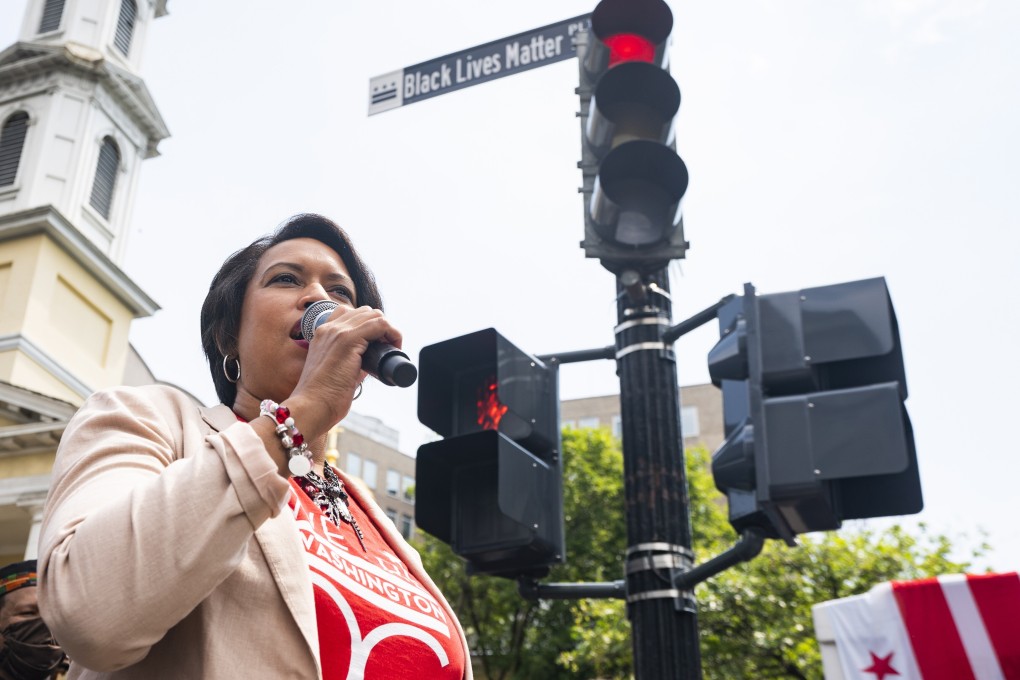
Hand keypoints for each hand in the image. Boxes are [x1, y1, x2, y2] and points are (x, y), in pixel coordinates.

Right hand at [284, 305, 401, 437]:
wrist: (312, 406)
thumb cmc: (322, 396)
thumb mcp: (336, 371)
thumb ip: (351, 361)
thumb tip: (369, 361)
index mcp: (323, 334)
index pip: (350, 314)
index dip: (368, 325)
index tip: (377, 344)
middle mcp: (329, 328)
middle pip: (364, 311)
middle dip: (380, 326)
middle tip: (386, 347)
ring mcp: (338, 332)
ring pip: (374, 314)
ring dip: (388, 329)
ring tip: (391, 348)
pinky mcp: (348, 340)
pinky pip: (380, 324)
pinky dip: (393, 333)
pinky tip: (394, 347)